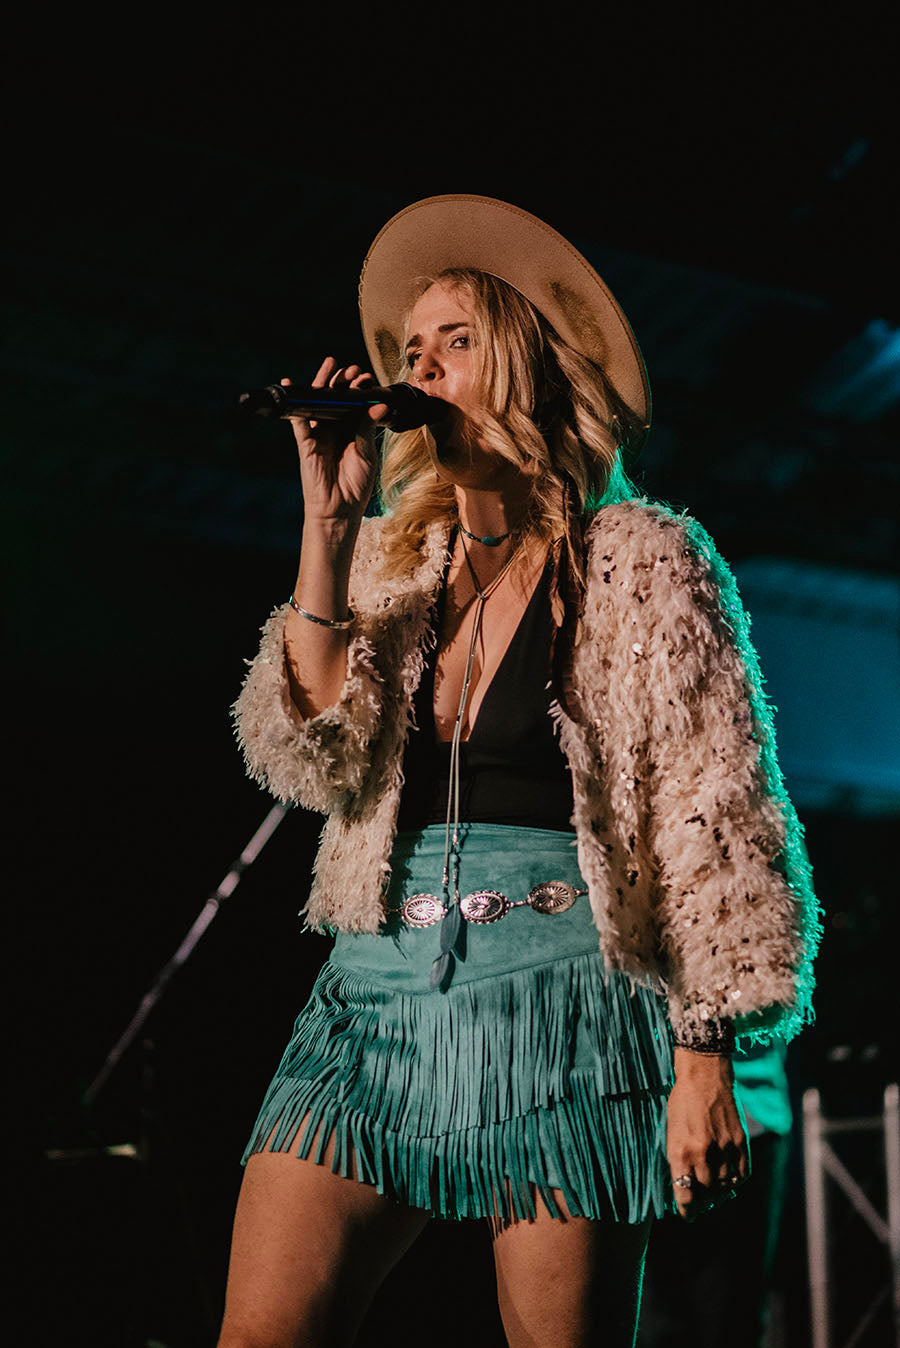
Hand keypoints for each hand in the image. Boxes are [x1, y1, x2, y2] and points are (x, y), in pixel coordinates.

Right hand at [284, 357, 388, 525]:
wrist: (340, 509)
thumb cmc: (356, 485)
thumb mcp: (366, 453)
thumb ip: (368, 427)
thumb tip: (378, 404)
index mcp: (351, 431)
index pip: (353, 403)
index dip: (358, 389)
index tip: (366, 377)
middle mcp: (334, 429)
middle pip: (335, 398)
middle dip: (342, 381)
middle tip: (352, 368)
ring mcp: (318, 434)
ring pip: (317, 403)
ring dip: (322, 383)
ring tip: (330, 365)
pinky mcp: (305, 442)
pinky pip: (297, 419)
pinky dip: (294, 402)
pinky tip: (290, 384)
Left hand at [666, 1049, 749, 1220]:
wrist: (704, 1075)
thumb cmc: (681, 1102)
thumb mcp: (670, 1132)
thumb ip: (678, 1159)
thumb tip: (685, 1184)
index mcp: (680, 1151)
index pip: (684, 1195)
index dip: (686, 1211)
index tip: (688, 1215)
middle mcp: (703, 1153)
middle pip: (706, 1194)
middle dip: (702, 1201)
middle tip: (701, 1202)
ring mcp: (724, 1148)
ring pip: (724, 1186)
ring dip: (719, 1192)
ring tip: (713, 1190)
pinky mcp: (740, 1141)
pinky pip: (742, 1174)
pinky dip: (736, 1181)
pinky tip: (729, 1178)